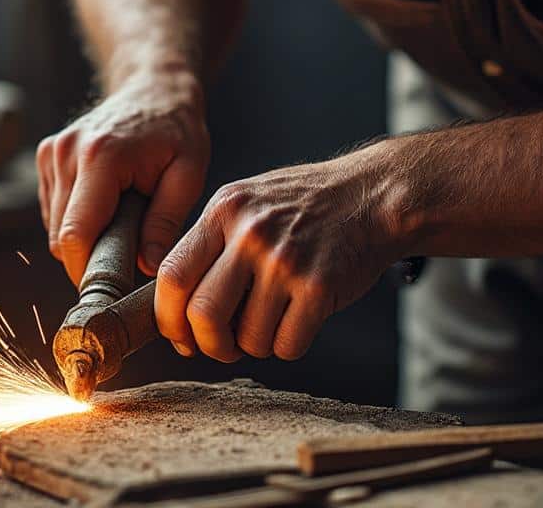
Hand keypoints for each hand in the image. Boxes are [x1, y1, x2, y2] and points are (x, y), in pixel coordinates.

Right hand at [37, 70, 209, 284]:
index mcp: (101, 157)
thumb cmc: (176, 130)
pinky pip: (53, 211)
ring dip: (84, 239)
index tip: (116, 289)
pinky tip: (107, 208)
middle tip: (130, 259)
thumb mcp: (187, 173)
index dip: (90, 271)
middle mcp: (66, 153)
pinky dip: (77, 221)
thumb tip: (148, 266)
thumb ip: (166, 221)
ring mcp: (52, 153)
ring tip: (123, 224)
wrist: (153, 88)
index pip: (77, 234)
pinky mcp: (47, 156)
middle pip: (62, 237)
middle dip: (92, 258)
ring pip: (54, 227)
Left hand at [155, 142, 404, 360]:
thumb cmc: (306, 205)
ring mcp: (285, 260)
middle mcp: (251, 233)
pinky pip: (286, 345)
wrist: (373, 195)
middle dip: (209, 343)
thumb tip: (174, 310)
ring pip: (248, 337)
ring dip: (256, 345)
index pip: (172, 274)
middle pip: (203, 313)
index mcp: (224, 210)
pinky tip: (298, 321)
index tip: (180, 334)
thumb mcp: (248, 202)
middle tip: (223, 345)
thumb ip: (211, 244)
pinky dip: (288, 346)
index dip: (169, 317)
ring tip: (272, 321)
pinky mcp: (319, 286)